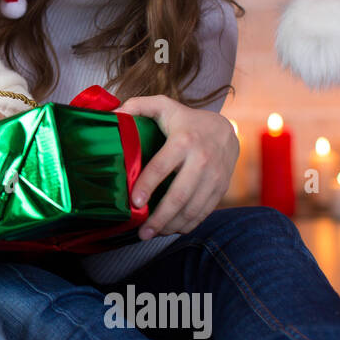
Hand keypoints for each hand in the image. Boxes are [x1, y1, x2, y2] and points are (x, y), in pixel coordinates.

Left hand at [114, 95, 238, 239]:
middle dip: (159, 217)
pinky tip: (171, 229)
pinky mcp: (221, 189)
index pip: (162, 166)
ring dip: (171, 225)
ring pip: (192, 208)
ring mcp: (214, 177)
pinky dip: (187, 225)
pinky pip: (204, 212)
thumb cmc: (185, 120)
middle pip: (179, 195)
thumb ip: (138, 105)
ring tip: (151, 234)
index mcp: (183, 140)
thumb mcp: (163, 106)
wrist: (225, 130)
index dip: (147, 185)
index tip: (134, 203)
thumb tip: (114, 113)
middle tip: (141, 232)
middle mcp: (202, 160)